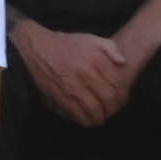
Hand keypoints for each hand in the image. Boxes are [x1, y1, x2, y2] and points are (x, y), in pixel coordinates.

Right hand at [11, 19, 132, 127]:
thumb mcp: (91, 39)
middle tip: (114, 110)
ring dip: (100, 116)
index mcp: (95, 61)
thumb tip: (123, 63)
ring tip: (102, 118)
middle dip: (113, 108)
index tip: (122, 99)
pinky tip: (88, 120)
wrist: (38, 47)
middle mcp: (85, 74)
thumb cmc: (67, 43)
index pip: (116, 85)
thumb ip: (111, 49)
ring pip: (93, 109)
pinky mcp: (59, 95)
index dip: (122, 95)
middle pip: (107, 98)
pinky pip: (76, 113)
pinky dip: (84, 119)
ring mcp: (72, 86)